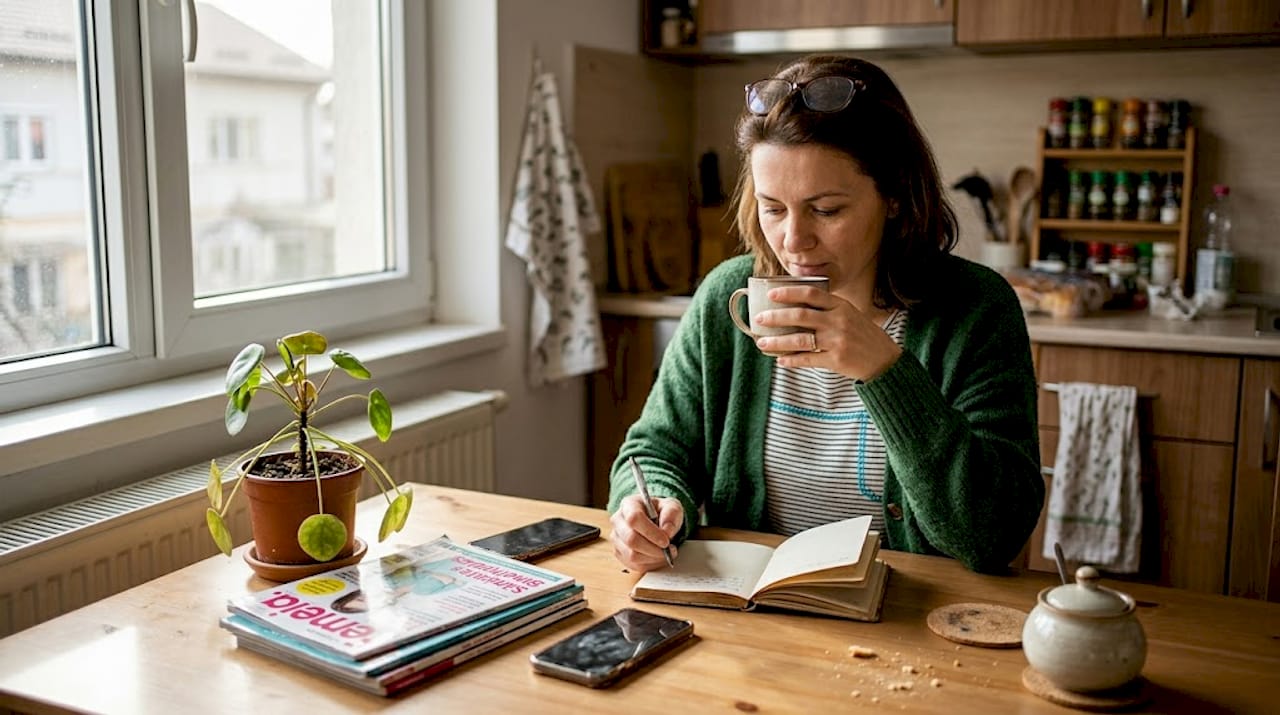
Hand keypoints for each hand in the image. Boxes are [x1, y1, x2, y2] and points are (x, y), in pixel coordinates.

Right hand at [609, 494, 682, 571]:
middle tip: (669, 549)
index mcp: (629, 505)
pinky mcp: (619, 553)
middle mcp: (618, 521)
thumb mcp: (672, 507)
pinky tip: (658, 557)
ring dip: (653, 558)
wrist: (657, 520)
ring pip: (631, 555)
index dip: (650, 532)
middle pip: (631, 540)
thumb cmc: (662, 512)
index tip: (666, 540)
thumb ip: (671, 515)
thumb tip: (667, 531)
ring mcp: (616, 538)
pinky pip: (633, 564)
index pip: (634, 518)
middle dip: (653, 549)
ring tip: (666, 553)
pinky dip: (649, 564)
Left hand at [753, 285, 901, 380]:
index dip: (789, 292)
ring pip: (800, 340)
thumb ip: (828, 309)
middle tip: (759, 318)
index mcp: (841, 306)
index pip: (811, 294)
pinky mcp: (836, 360)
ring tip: (762, 342)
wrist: (884, 361)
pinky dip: (791, 360)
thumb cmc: (863, 335)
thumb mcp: (850, 314)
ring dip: (777, 342)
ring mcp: (837, 341)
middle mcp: (838, 321)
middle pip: (800, 315)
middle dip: (776, 317)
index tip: (771, 294)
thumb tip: (794, 307)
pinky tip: (780, 360)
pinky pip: (808, 359)